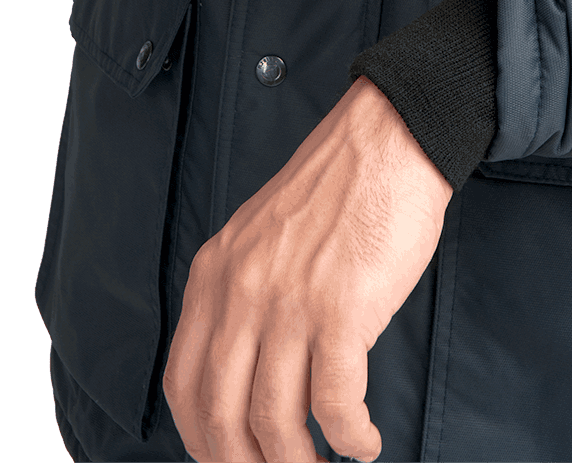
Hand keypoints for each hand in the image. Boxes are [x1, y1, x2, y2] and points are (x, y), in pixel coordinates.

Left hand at [163, 76, 452, 462]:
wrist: (388, 141)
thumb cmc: (338, 190)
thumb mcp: (261, 234)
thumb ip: (243, 292)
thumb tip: (248, 370)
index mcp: (216, 272)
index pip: (183, 383)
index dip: (201, 438)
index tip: (227, 459)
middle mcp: (241, 291)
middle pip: (220, 414)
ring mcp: (289, 302)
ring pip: (274, 421)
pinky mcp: (341, 310)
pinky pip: (336, 403)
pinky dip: (350, 437)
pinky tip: (364, 441)